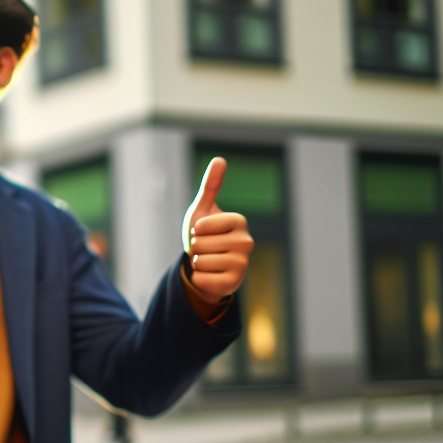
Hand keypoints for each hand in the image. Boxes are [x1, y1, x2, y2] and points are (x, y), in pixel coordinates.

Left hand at [181, 157, 253, 302]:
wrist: (205, 264)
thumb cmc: (204, 235)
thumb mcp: (202, 209)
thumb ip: (210, 186)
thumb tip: (220, 159)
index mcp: (240, 222)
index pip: (205, 225)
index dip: (196, 229)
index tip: (201, 231)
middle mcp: (246, 242)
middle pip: (201, 244)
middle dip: (195, 247)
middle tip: (204, 248)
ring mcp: (243, 264)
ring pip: (202, 262)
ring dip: (196, 263)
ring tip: (206, 261)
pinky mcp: (235, 283)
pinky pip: (204, 279)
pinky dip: (199, 278)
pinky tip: (208, 275)